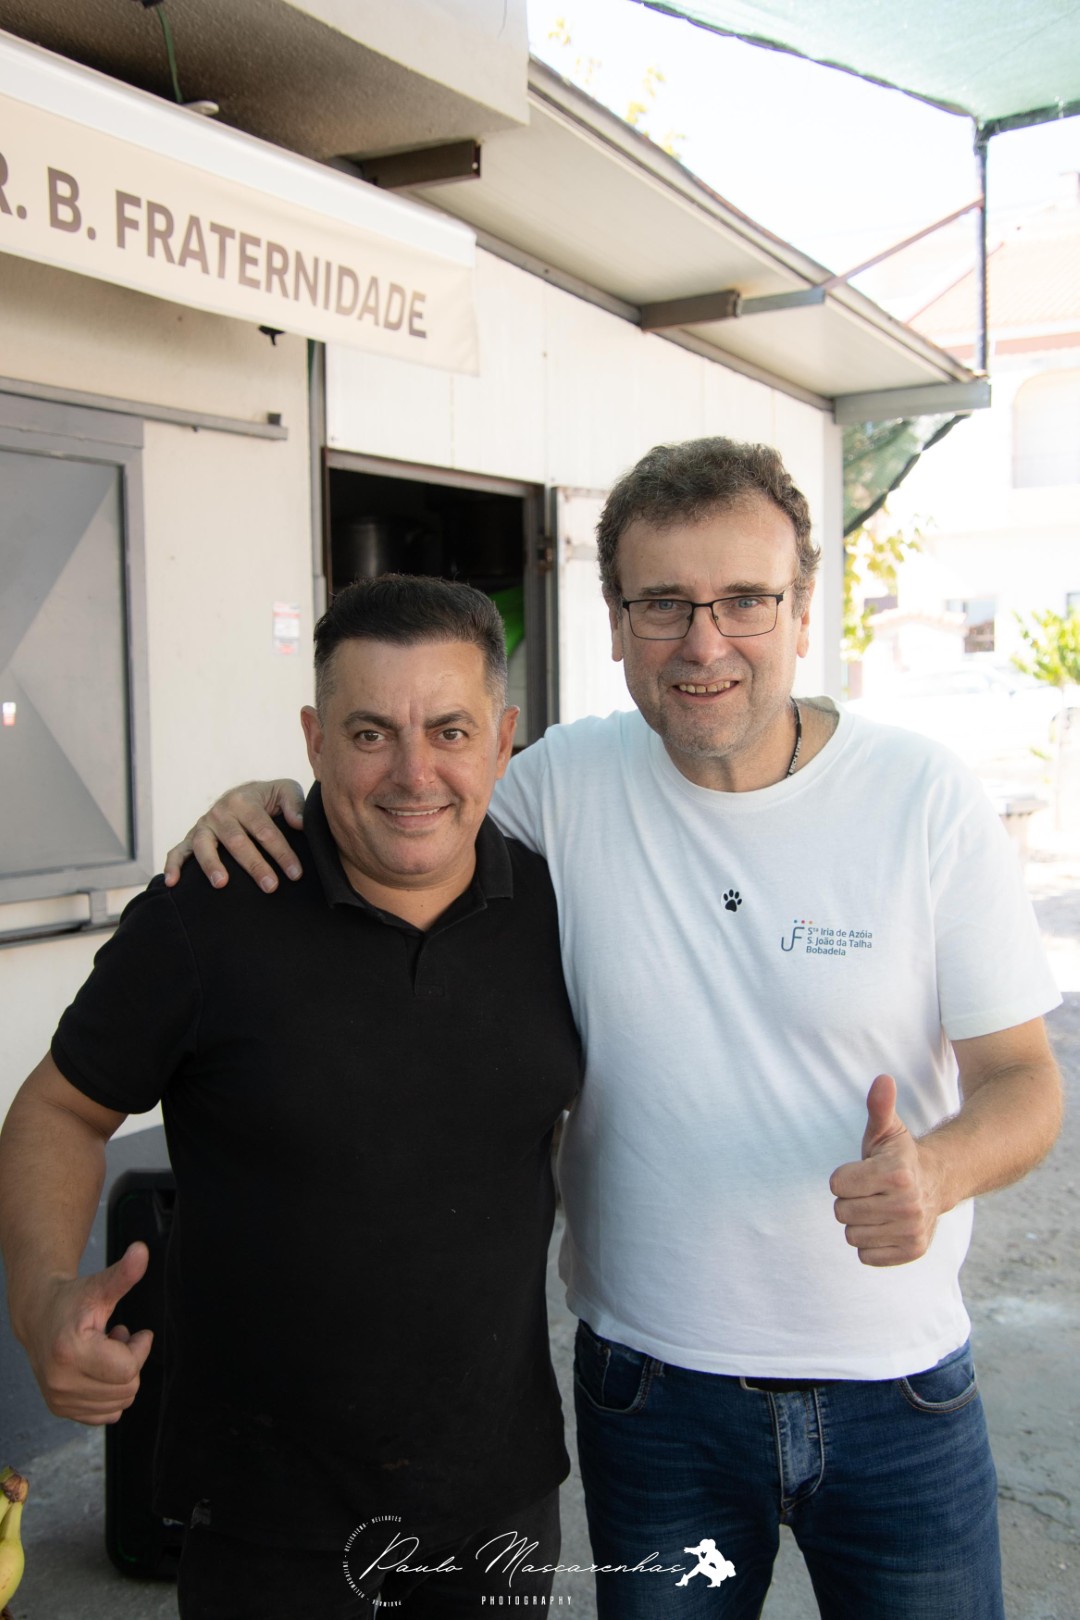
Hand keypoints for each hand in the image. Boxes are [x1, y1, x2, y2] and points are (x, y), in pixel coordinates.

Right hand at [23, 1242, 153, 1423]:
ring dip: (119, 1378)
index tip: (132, 1331)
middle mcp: (60, 1381)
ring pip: (119, 1404)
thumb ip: (123, 1273)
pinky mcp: (60, 1409)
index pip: (129, 1369)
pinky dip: (110, 1394)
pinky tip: (97, 1370)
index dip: (138, 1348)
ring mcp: (58, 1399)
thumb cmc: (73, 1300)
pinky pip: (105, 1415)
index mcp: (70, 1352)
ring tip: (105, 1353)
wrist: (39, 1316)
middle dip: (130, 1363)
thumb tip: (142, 1250)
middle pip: (127, 1389)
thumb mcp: (100, 1286)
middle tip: (116, 1340)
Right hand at [163, 780, 305, 891]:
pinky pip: (177, 851)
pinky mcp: (190, 838)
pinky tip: (173, 883)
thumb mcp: (284, 791)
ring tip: (222, 884)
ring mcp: (203, 825)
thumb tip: (299, 824)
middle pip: (237, 842)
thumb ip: (294, 804)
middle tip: (271, 886)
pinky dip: (173, 866)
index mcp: (244, 800)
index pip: (264, 830)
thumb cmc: (268, 798)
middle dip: (255, 865)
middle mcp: (220, 812)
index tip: (295, 873)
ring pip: (204, 846)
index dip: (282, 852)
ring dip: (212, 865)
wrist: (241, 795)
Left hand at [829, 1075, 943, 1265]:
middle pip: (841, 1212)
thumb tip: (883, 1079)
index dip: (844, 1177)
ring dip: (860, 1222)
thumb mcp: (887, 1129)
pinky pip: (865, 1256)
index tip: (862, 1171)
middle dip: (850, 1200)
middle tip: (871, 1191)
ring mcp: (911, 1230)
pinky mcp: (912, 1252)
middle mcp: (907, 1205)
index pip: (837, 1185)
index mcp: (896, 1173)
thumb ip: (879, 1106)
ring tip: (878, 1207)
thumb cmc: (899, 1156)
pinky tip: (885, 1226)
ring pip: (851, 1236)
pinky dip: (870, 1244)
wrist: (937, 1183)